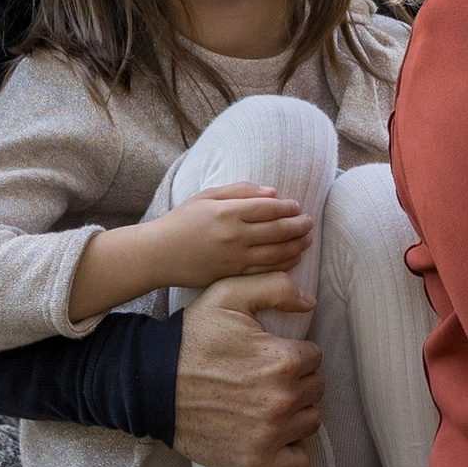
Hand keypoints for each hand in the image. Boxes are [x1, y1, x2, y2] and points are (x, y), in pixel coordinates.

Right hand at [152, 184, 313, 290]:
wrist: (158, 254)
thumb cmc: (181, 221)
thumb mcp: (206, 197)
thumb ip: (240, 191)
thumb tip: (272, 192)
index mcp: (227, 212)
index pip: (269, 208)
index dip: (288, 207)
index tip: (297, 206)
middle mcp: (234, 235)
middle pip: (278, 230)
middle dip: (299, 226)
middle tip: (309, 222)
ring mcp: (234, 258)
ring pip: (276, 253)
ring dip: (297, 246)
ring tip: (307, 239)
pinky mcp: (232, 275)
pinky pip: (265, 271)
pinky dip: (284, 265)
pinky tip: (294, 259)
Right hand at [170, 270, 322, 466]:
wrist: (151, 385)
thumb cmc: (190, 340)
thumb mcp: (228, 296)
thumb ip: (275, 288)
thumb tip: (310, 301)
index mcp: (284, 360)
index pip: (314, 357)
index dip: (294, 354)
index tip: (272, 356)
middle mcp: (283, 399)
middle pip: (315, 389)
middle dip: (297, 382)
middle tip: (267, 379)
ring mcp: (272, 434)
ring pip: (310, 422)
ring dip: (296, 413)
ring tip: (269, 404)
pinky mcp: (258, 461)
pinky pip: (298, 460)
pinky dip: (290, 450)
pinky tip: (273, 435)